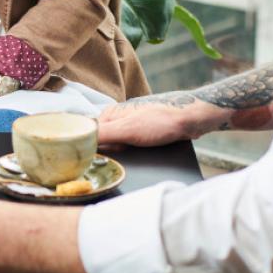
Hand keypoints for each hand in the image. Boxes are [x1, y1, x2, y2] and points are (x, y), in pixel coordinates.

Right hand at [97, 93, 221, 147]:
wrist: (193, 119)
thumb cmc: (162, 121)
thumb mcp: (128, 130)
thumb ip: (103, 135)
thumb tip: (79, 140)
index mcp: (110, 113)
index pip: (89, 135)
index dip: (93, 149)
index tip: (97, 159)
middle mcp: (119, 117)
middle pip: (104, 142)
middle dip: (111, 153)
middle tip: (123, 155)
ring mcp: (132, 123)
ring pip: (120, 146)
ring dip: (125, 154)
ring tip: (136, 152)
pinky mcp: (144, 131)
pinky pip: (132, 146)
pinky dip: (135, 152)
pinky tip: (143, 153)